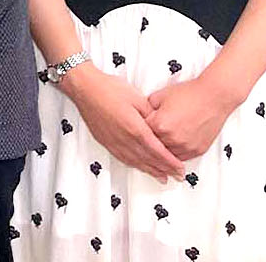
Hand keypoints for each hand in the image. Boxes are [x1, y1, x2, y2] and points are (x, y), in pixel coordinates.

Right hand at [58, 67, 183, 180]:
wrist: (84, 88)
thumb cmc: (109, 89)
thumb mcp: (137, 98)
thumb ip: (152, 114)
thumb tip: (162, 124)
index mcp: (135, 128)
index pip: (158, 151)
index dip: (171, 162)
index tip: (180, 169)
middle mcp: (124, 139)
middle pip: (148, 160)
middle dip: (165, 169)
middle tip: (177, 176)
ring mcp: (113, 142)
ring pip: (136, 162)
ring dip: (150, 171)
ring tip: (162, 177)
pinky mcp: (105, 141)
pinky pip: (123, 158)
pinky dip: (135, 165)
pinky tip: (139, 166)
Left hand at [145, 74, 239, 161]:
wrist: (214, 97)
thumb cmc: (189, 94)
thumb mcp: (159, 96)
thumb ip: (146, 108)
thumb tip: (139, 115)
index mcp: (159, 124)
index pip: (141, 134)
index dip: (138, 131)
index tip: (135, 131)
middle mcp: (172, 138)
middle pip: (153, 147)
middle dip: (149, 143)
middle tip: (144, 141)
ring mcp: (186, 146)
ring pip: (167, 156)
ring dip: (162, 152)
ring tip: (158, 147)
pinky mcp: (197, 150)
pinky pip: (181, 158)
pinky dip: (175, 155)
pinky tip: (171, 150)